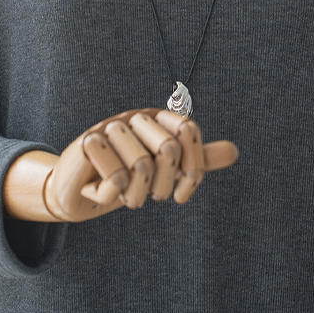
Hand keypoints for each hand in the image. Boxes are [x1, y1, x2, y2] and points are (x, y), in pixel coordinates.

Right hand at [44, 107, 238, 221]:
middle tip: (148, 196)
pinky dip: (110, 194)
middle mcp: (135, 116)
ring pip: (141, 165)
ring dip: (134, 195)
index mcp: (156, 118)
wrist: (78, 192)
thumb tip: (235, 151)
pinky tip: (99, 188)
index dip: (193, 169)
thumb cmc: (124, 179)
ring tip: (122, 194)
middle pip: (169, 149)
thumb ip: (196, 161)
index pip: (189, 131)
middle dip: (162, 185)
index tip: (180, 196)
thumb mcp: (165, 171)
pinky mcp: (88, 141)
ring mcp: (111, 126)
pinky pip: (115, 177)